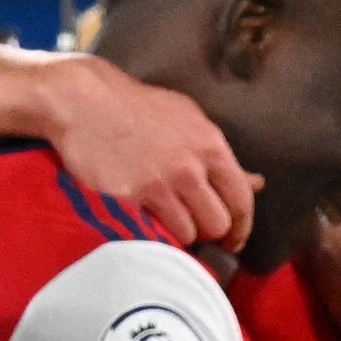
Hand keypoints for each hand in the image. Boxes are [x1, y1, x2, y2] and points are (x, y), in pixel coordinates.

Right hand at [43, 56, 255, 251]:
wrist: (83, 102)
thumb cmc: (136, 108)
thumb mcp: (186, 119)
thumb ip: (219, 155)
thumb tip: (257, 182)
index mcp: (210, 144)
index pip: (242, 199)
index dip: (241, 226)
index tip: (233, 239)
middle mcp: (190, 166)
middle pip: (219, 223)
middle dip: (210, 232)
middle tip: (195, 230)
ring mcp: (160, 183)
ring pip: (190, 233)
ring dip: (180, 235)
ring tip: (165, 222)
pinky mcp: (131, 198)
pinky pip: (156, 234)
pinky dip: (155, 235)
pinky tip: (146, 224)